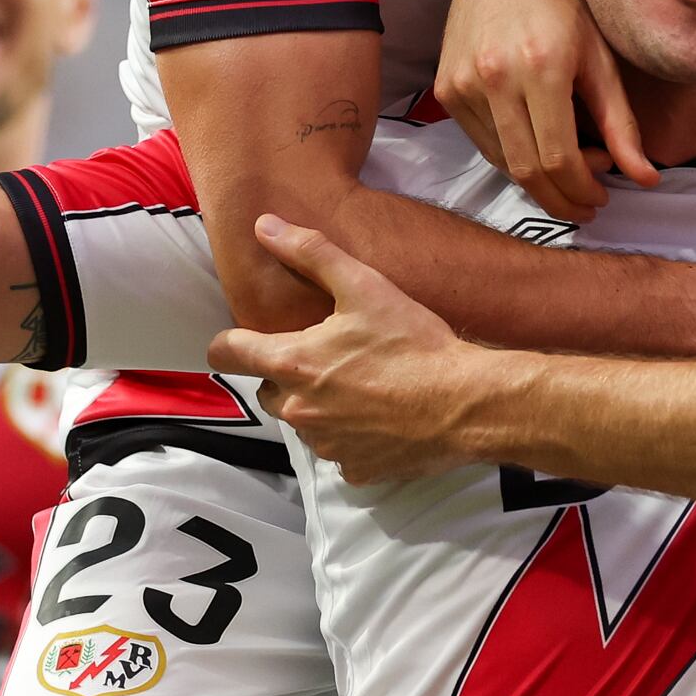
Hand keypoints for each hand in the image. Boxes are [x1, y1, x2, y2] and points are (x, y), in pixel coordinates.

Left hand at [210, 217, 485, 483]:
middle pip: (267, 390)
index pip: (229, 353)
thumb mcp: (365, 286)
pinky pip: (339, 451)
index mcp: (293, 363)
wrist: (466, 403)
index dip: (230, 341)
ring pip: (304, 421)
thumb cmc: (414, 343)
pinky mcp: (354, 470)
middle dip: (287, 373)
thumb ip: (310, 253)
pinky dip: (352, 436)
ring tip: (361, 385)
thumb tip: (264, 226)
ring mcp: (326, 445)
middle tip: (328, 356)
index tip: (242, 336)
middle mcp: (298, 411)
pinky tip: (381, 417)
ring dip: (319, 405)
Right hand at [433, 0, 658, 220]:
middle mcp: (495, 76)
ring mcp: (463, 82)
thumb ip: (621, 124)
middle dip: (561, 199)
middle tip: (587, 203)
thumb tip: (646, 179)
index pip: (560, 158)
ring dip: (539, 180)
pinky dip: (513, 157)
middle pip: (527, 170)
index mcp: (542, 65)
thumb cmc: (567, 4)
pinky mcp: (446, 87)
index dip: (583, 190)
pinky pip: (482, 142)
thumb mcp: (603, 59)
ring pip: (503, 161)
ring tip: (570, 167)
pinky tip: (538, 145)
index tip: (602, 198)